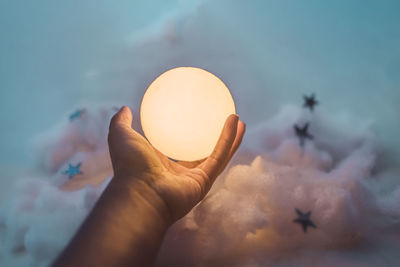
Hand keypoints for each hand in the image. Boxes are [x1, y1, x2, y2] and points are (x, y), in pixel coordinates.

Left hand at [108, 106, 245, 222]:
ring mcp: (193, 179)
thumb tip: (126, 108)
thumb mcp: (122, 136)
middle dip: (214, 140)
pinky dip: (229, 139)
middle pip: (202, 154)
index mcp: (161, 163)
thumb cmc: (129, 166)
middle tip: (222, 121)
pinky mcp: (204, 182)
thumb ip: (122, 122)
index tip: (194, 119)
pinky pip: (219, 156)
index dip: (186, 135)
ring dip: (229, 138)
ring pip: (217, 155)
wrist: (140, 193)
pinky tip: (236, 122)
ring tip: (238, 120)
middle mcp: (179, 173)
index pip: (177, 148)